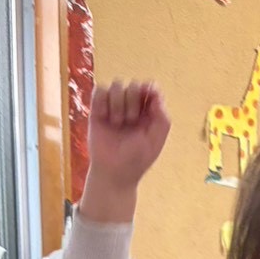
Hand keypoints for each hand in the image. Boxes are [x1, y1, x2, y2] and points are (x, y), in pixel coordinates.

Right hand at [81, 82, 170, 216]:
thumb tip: (156, 93)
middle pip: (133, 85)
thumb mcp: (155, 141)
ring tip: (117, 123)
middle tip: (131, 121)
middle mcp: (131, 107)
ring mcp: (114, 107)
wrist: (113, 173)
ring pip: (116, 85)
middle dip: (133, 101)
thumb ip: (162, 118)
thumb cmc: (136, 160)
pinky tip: (104, 117)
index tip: (147, 99)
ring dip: (118, 103)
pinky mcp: (97, 109)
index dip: (149, 89)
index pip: (150, 89)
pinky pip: (99, 90)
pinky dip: (102, 101)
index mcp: (148, 113)